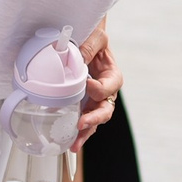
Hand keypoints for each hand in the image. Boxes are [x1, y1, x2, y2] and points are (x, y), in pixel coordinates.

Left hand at [75, 18, 124, 145]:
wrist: (86, 39)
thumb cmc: (94, 37)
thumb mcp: (97, 36)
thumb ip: (90, 47)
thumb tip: (79, 61)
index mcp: (113, 76)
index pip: (109, 87)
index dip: (99, 88)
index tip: (87, 83)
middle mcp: (106, 92)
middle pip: (105, 110)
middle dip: (94, 119)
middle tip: (82, 123)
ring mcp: (94, 101)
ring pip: (94, 120)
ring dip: (85, 132)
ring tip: (74, 145)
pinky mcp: (83, 105)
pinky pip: (83, 120)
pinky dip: (77, 131)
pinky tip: (68, 142)